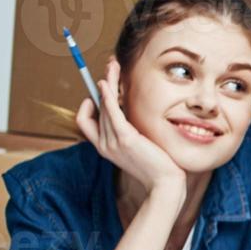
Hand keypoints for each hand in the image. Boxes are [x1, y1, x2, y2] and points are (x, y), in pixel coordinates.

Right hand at [75, 57, 185, 195]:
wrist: (165, 185)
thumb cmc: (157, 167)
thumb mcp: (139, 148)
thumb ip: (129, 133)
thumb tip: (130, 114)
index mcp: (104, 147)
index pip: (85, 121)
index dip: (90, 104)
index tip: (103, 89)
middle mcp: (104, 145)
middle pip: (96, 107)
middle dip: (102, 83)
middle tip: (111, 65)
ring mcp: (112, 143)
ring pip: (103, 106)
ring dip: (107, 82)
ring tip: (113, 64)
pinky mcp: (125, 139)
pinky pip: (111, 113)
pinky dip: (107, 96)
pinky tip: (107, 83)